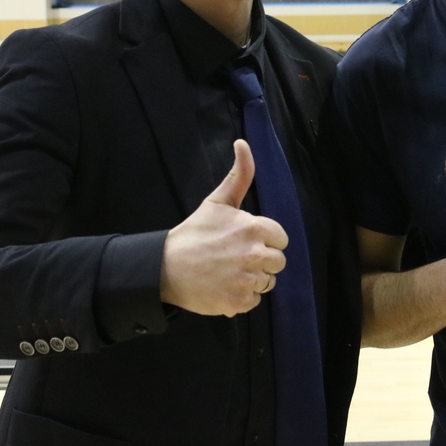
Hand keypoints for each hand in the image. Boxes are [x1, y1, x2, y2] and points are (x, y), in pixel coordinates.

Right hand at [160, 140, 286, 316]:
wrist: (166, 268)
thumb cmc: (194, 233)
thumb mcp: (217, 201)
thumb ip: (239, 175)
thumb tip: (243, 143)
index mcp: (255, 228)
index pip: (280, 238)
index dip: (265, 240)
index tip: (245, 241)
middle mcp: (256, 254)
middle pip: (277, 262)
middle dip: (262, 260)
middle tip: (236, 258)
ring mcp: (248, 280)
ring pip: (267, 282)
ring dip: (253, 279)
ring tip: (229, 272)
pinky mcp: (240, 302)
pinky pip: (255, 301)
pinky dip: (242, 297)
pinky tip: (225, 287)